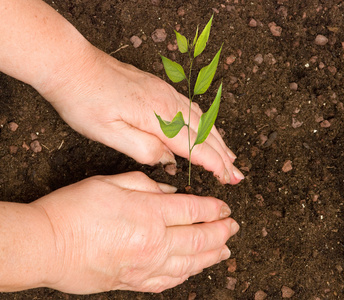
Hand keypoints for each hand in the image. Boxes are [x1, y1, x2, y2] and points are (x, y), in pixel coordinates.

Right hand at [32, 171, 238, 293]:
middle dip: (221, 231)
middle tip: (233, 226)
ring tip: (225, 249)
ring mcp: (146, 266)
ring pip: (191, 263)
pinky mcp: (134, 282)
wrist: (47, 245)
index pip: (194, 210)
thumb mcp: (112, 182)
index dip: (214, 208)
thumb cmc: (75, 209)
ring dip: (212, 255)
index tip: (225, 208)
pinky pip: (170, 281)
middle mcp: (154, 242)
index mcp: (149, 213)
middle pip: (200, 238)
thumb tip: (171, 193)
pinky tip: (196, 268)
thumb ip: (147, 185)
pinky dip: (188, 274)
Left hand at [42, 48, 243, 183]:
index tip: (228, 179)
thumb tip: (167, 159)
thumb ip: (143, 149)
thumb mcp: (109, 134)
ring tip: (230, 156)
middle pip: (205, 133)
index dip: (214, 164)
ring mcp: (166, 93)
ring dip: (219, 140)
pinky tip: (209, 130)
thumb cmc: (86, 101)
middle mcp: (168, 103)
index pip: (196, 146)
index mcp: (158, 117)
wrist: (73, 67)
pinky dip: (206, 124)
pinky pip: (192, 108)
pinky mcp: (160, 88)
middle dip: (224, 156)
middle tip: (237, 174)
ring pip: (202, 120)